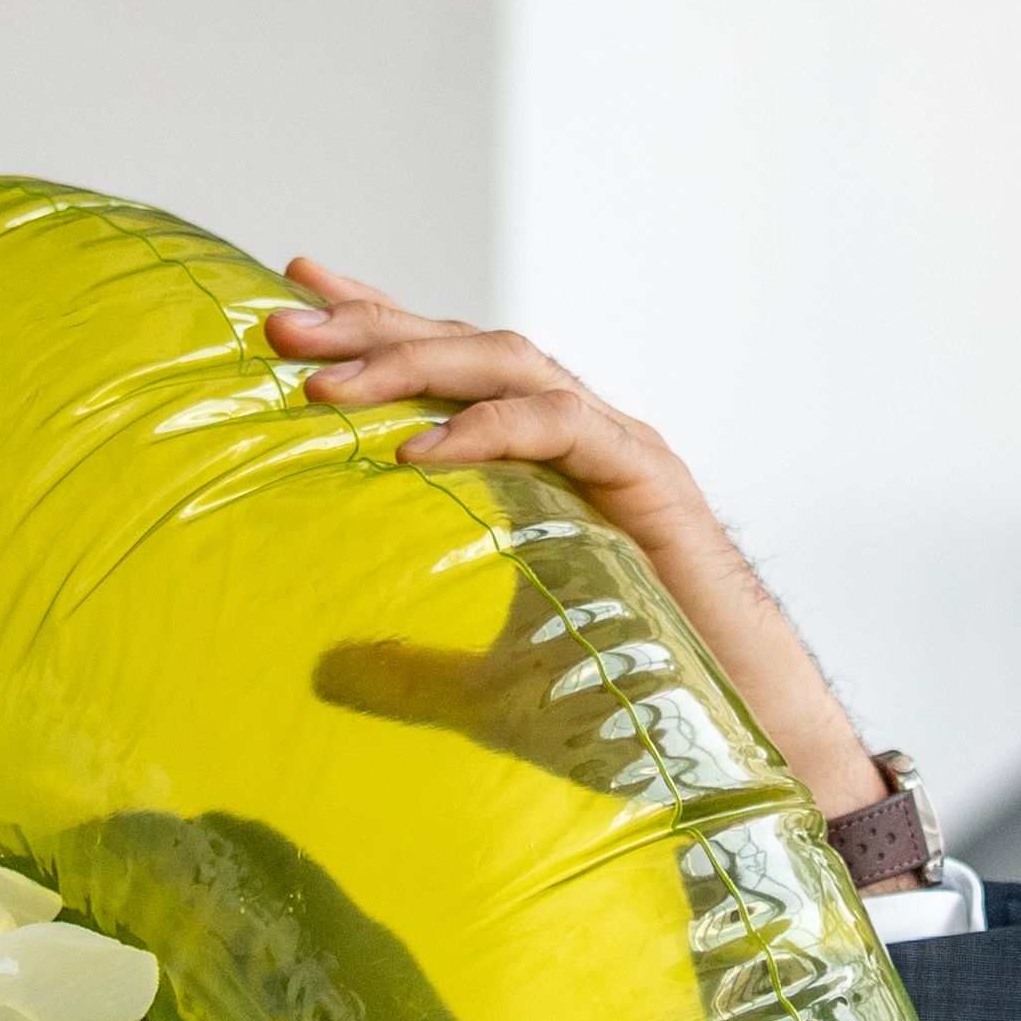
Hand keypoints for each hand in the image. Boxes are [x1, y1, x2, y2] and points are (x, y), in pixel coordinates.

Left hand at [265, 260, 886, 817]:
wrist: (742, 730)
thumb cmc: (633, 701)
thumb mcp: (493, 689)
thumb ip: (416, 674)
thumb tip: (328, 673)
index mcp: (544, 458)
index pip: (450, 368)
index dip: (377, 320)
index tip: (295, 290)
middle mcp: (581, 433)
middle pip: (465, 347)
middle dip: (370, 329)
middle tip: (279, 326)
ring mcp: (618, 446)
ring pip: (508, 365)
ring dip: (410, 363)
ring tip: (323, 384)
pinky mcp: (648, 477)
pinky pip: (559, 427)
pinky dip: (485, 429)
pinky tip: (413, 451)